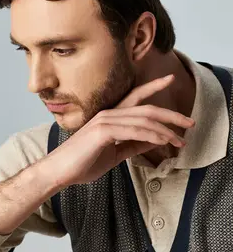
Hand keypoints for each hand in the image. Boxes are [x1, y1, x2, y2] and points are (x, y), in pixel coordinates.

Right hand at [46, 74, 195, 188]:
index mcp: (110, 117)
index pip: (135, 97)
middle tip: (190, 123)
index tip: (170, 79)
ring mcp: (104, 120)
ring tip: (180, 141)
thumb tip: (154, 140)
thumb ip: (132, 144)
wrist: (59, 172)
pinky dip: (151, 135)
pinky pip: (133, 130)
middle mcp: (108, 113)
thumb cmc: (82, 164)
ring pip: (143, 119)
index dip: (153, 87)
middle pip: (146, 108)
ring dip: (165, 130)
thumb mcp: (114, 154)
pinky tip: (163, 142)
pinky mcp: (102, 131)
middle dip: (171, 115)